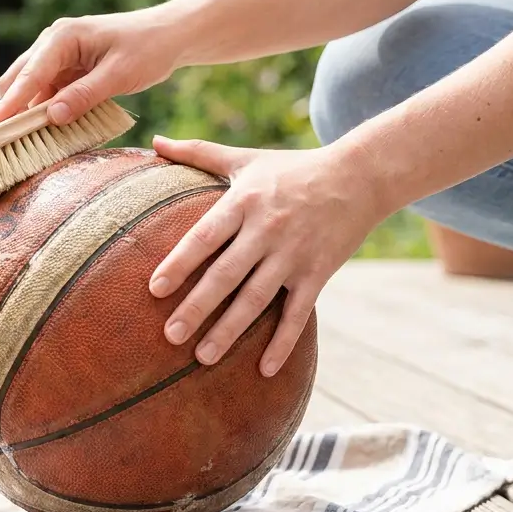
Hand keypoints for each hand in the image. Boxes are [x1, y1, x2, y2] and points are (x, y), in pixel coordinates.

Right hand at [0, 7, 184, 128]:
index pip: (28, 75)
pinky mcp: (66, 69)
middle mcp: (53, 43)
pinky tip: (53, 132)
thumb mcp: (119, 75)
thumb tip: (50, 117)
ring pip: (30, 90)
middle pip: (18, 81)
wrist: (169, 35)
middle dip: (12, 111)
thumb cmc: (148, 49)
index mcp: (62, 37)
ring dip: (31, 114)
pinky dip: (47, 112)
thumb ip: (84, 96)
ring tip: (30, 144)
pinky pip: (47, 94)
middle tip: (7, 145)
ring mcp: (57, 56)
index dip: (9, 105)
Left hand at [148, 135, 391, 375]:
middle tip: (169, 335)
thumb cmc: (292, 169)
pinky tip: (264, 369)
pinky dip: (283, 343)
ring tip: (202, 357)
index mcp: (244, 202)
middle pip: (226, 274)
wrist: (360, 176)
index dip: (179, 262)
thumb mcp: (245, 158)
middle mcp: (267, 231)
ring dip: (230, 330)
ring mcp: (294, 255)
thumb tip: (152, 142)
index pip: (204, 236)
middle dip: (197, 307)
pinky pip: (297, 313)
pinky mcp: (318, 274)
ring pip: (256, 299)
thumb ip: (197, 153)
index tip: (154, 288)